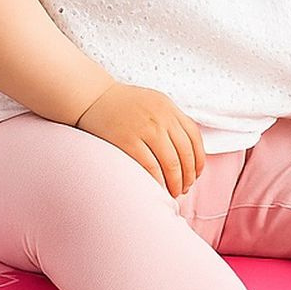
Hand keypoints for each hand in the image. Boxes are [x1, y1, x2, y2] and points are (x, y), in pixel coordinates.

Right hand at [74, 84, 205, 197]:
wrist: (92, 96)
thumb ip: (171, 120)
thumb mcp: (153, 103)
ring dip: (175, 183)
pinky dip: (158, 182)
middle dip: (187, 177)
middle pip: (185, 154)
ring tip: (172, 193)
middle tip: (183, 189)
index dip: (198, 161)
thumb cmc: (123, 105)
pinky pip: (150, 167)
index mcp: (169, 108)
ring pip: (171, 164)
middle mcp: (161, 117)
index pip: (194, 138)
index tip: (195, 175)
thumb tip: (188, 151)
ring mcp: (145, 129)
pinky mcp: (127, 141)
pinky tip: (158, 189)